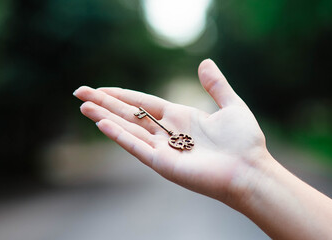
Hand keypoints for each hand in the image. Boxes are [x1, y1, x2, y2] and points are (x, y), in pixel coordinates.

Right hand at [74, 59, 270, 207]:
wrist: (251, 169)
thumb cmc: (244, 141)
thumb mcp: (231, 105)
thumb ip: (216, 85)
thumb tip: (204, 62)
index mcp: (180, 117)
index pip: (143, 103)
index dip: (122, 95)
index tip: (101, 89)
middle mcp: (167, 132)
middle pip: (129, 114)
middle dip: (104, 103)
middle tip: (79, 93)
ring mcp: (163, 148)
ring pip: (127, 129)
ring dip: (104, 117)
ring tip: (83, 106)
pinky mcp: (163, 163)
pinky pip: (137, 146)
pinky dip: (119, 135)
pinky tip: (102, 123)